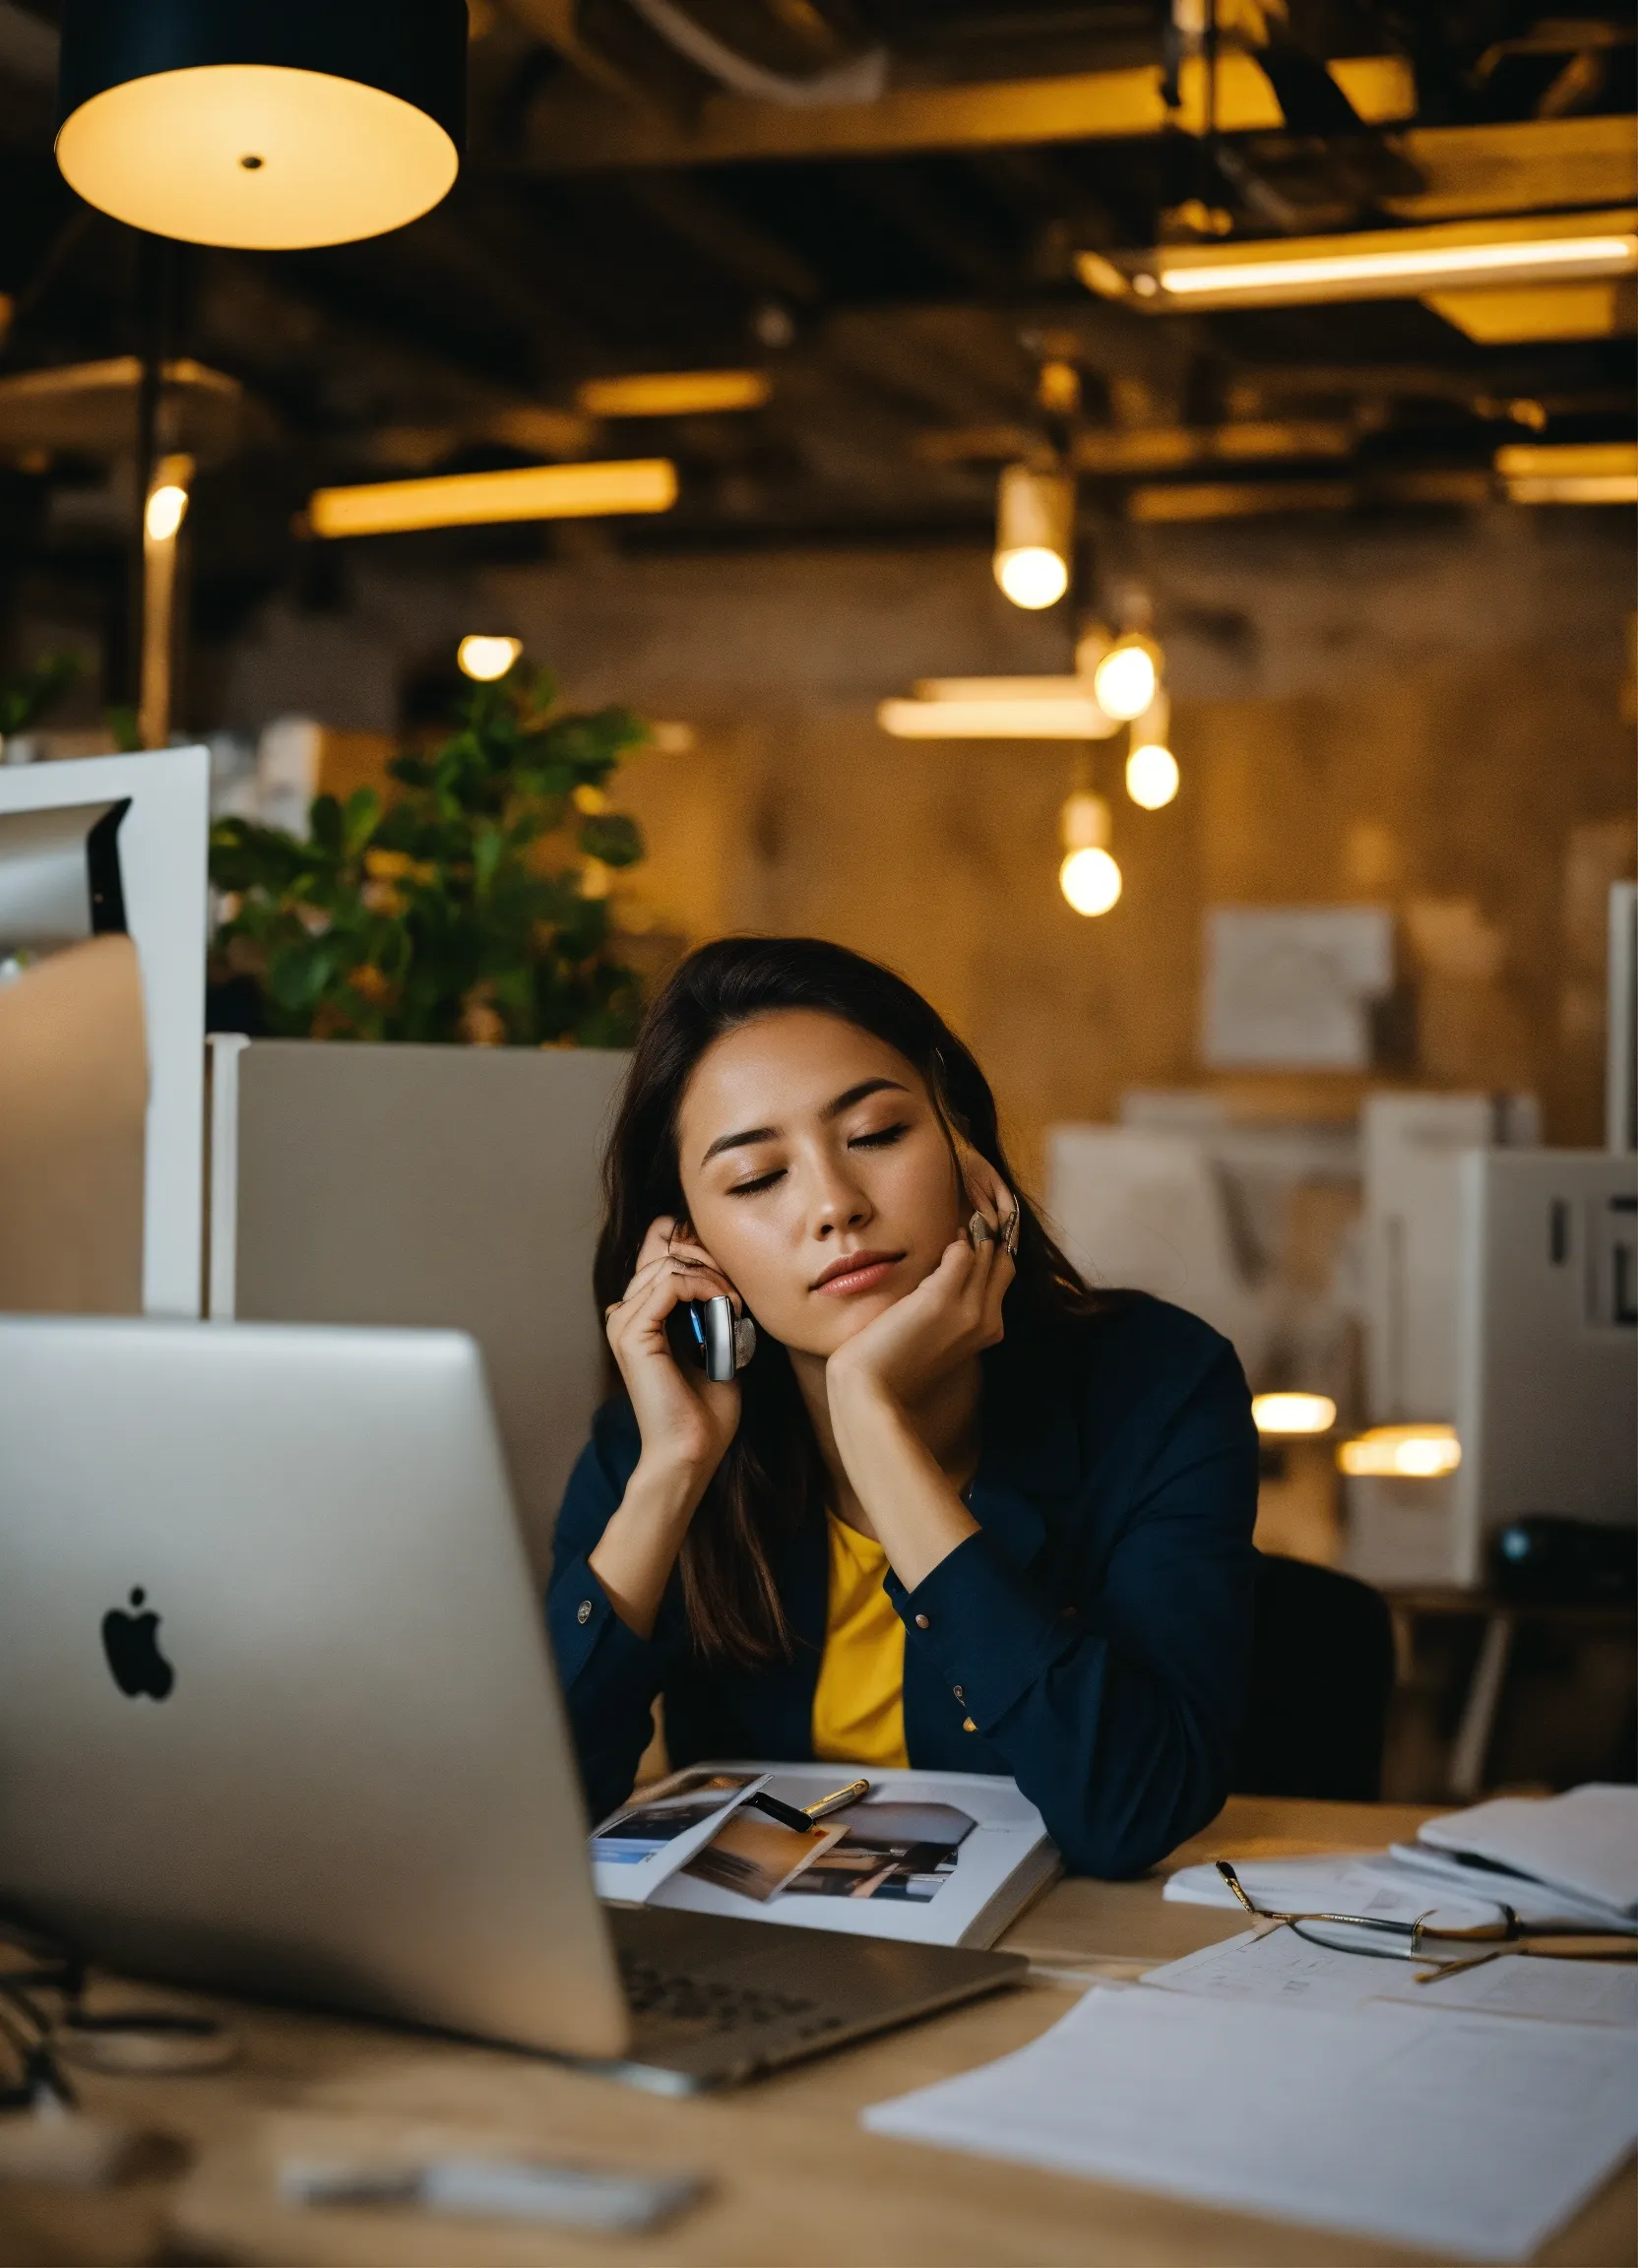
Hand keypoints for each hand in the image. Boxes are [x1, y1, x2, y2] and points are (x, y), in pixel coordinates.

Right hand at [605, 1216, 742, 1488]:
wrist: (692, 1452)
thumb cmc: (706, 1412)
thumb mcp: (716, 1346)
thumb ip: (712, 1310)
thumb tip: (730, 1275)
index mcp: (638, 1317)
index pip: (656, 1252)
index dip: (695, 1248)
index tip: (730, 1276)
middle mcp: (623, 1316)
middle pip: (663, 1252)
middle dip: (709, 1261)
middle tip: (738, 1293)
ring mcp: (623, 1324)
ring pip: (668, 1264)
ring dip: (711, 1276)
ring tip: (734, 1305)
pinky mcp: (632, 1334)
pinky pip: (670, 1283)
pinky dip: (704, 1287)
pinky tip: (725, 1307)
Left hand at [826, 1149, 1015, 1418]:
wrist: (871, 1390)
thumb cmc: (892, 1364)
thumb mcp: (931, 1333)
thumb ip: (947, 1306)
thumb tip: (949, 1266)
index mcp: (988, 1330)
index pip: (1002, 1274)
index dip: (991, 1247)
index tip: (972, 1226)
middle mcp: (987, 1320)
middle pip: (1003, 1260)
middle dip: (990, 1232)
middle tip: (969, 1206)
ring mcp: (969, 1310)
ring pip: (988, 1252)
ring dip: (975, 1226)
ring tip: (958, 1208)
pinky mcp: (942, 1299)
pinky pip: (963, 1252)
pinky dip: (956, 1236)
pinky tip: (941, 1230)